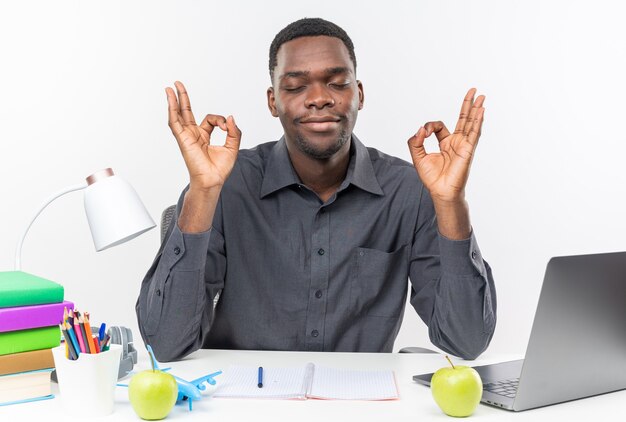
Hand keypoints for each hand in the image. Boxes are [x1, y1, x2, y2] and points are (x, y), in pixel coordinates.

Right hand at [166, 81, 241, 191]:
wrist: (212, 180)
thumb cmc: (219, 169)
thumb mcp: (233, 147)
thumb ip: (234, 132)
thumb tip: (231, 117)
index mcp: (203, 136)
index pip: (210, 119)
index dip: (220, 120)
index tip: (227, 127)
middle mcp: (193, 135)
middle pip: (186, 112)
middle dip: (183, 98)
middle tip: (178, 84)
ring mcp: (186, 136)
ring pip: (178, 115)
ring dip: (174, 101)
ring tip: (171, 88)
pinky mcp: (183, 139)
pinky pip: (175, 122)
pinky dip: (172, 110)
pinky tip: (171, 99)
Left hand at [408, 88, 484, 203]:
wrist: (440, 191)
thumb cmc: (432, 178)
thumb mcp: (418, 157)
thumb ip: (415, 142)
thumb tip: (420, 129)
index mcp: (445, 143)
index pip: (439, 126)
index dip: (429, 126)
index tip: (423, 133)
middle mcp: (456, 142)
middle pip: (463, 119)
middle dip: (467, 105)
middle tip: (473, 91)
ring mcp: (464, 145)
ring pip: (471, 123)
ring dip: (476, 109)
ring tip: (481, 96)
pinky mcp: (468, 150)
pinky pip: (474, 133)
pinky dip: (478, 121)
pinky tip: (481, 111)